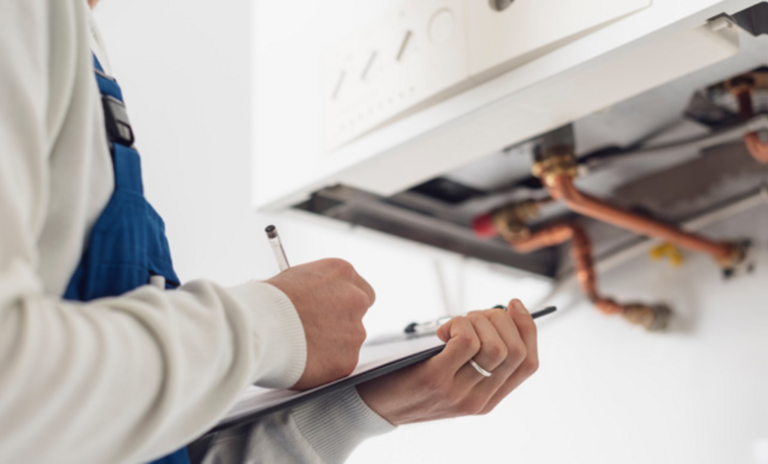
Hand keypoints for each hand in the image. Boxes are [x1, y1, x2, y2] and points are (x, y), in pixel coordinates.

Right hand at [266, 258, 374, 390]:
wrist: (259, 327)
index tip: (331, 311)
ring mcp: (354, 331)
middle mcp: (356, 299)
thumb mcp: (294, 278)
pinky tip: (303, 361)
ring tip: (301, 347)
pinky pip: (339, 364)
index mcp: (342, 272)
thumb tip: (314, 299)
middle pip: (359, 314)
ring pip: (348, 341)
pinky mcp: (347, 359)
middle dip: (343, 323)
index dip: (344, 302)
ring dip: (331, 346)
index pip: (360, 288)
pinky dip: (324, 366)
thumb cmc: (266, 301)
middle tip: (318, 332)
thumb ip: (315, 289)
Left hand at [356, 299, 537, 424]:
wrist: (371, 407)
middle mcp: (479, 400)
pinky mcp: (436, 380)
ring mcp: (459, 393)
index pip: (529, 363)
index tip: (513, 304)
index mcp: (488, 399)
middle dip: (500, 319)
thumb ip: (474, 359)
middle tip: (473, 315)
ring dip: (478, 321)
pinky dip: (459, 325)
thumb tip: (498, 316)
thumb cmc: (410, 381)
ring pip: (496, 346)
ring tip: (454, 323)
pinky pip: (467, 342)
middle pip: (515, 351)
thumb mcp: (451, 377)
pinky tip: (442, 331)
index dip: (527, 328)